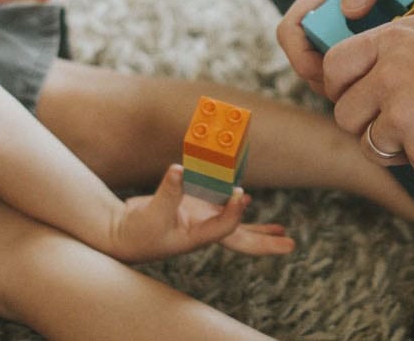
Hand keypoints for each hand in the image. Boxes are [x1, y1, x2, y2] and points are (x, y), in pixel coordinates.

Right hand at [107, 165, 294, 262]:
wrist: (122, 235)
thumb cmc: (136, 231)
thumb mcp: (151, 212)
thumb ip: (168, 192)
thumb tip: (180, 169)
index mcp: (196, 237)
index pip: (225, 229)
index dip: (234, 213)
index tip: (240, 194)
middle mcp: (204, 231)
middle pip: (241, 240)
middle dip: (265, 242)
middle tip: (290, 244)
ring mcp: (201, 221)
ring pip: (236, 226)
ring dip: (259, 228)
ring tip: (282, 230)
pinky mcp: (196, 210)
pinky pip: (222, 208)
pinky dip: (235, 205)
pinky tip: (246, 198)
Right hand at [277, 0, 413, 86]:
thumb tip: (348, 10)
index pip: (294, 30)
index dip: (301, 56)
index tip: (331, 71)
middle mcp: (347, 15)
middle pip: (319, 62)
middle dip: (336, 81)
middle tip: (371, 88)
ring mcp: (373, 34)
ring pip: (352, 74)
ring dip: (366, 85)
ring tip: (399, 84)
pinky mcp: (399, 49)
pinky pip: (386, 75)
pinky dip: (394, 83)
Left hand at [326, 0, 413, 177]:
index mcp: (394, 40)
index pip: (334, 64)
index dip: (338, 80)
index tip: (352, 88)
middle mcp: (390, 79)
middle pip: (344, 112)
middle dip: (363, 118)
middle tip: (388, 117)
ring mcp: (406, 120)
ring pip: (372, 144)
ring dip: (393, 143)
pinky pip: (412, 164)